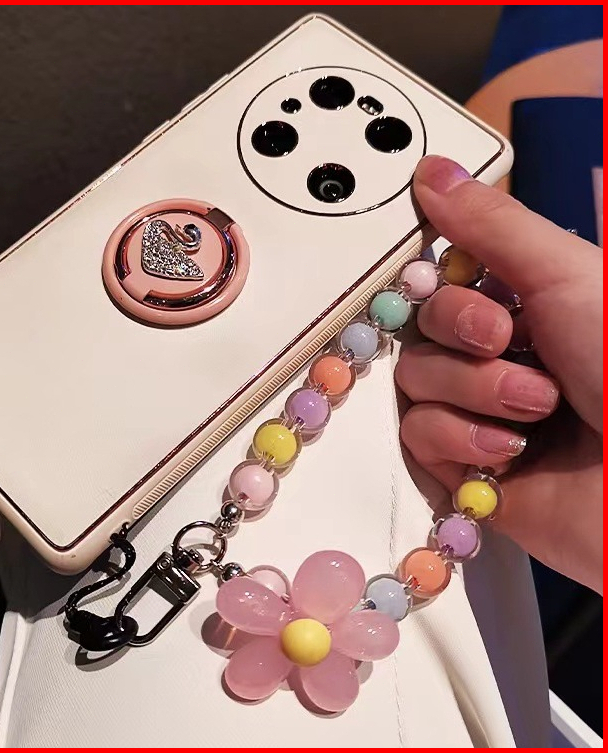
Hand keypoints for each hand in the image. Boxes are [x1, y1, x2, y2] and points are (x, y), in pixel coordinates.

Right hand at [396, 155, 602, 592]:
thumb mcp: (568, 275)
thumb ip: (492, 225)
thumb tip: (431, 171)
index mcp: (528, 306)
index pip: (443, 283)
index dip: (446, 288)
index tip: (482, 295)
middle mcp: (501, 356)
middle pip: (422, 331)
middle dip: (465, 338)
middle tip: (514, 347)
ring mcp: (480, 413)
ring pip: (415, 383)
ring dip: (473, 392)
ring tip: (538, 412)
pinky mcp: (466, 467)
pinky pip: (416, 437)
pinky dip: (460, 439)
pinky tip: (512, 453)